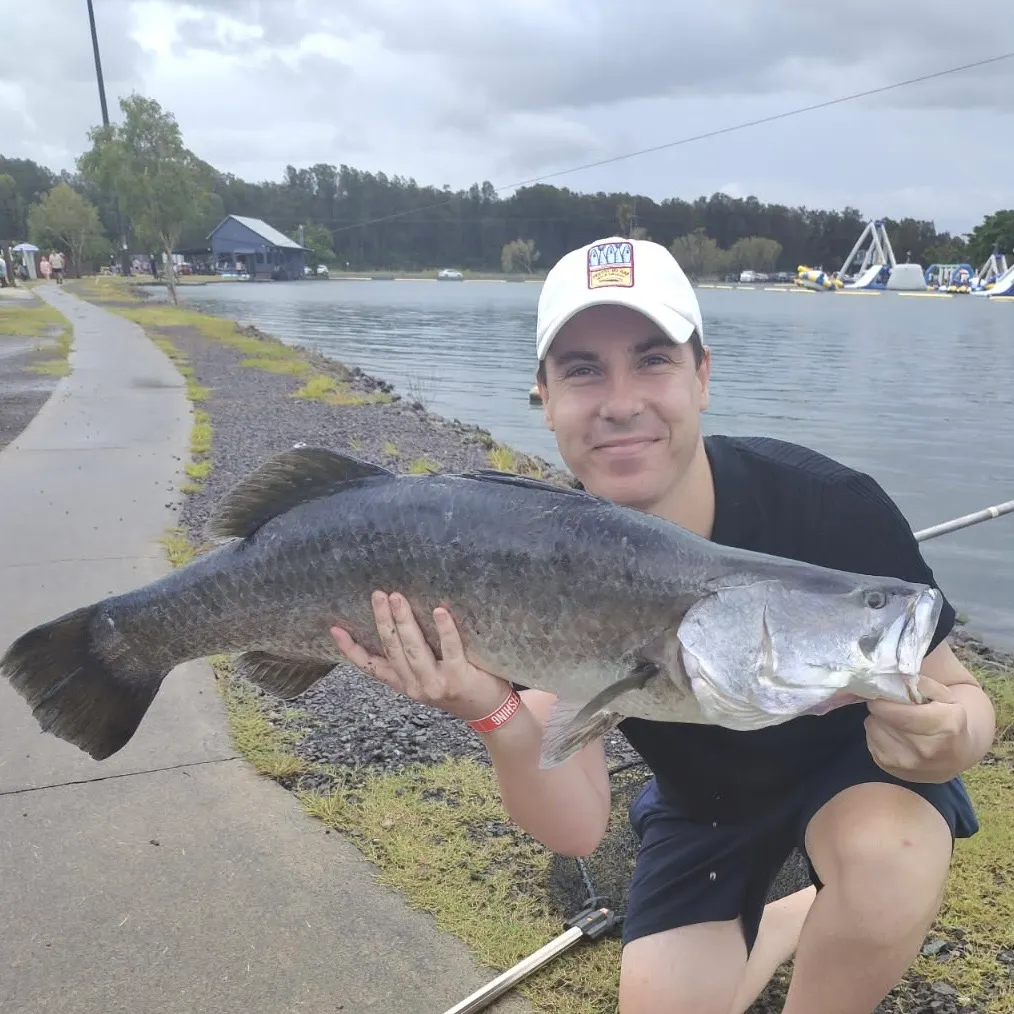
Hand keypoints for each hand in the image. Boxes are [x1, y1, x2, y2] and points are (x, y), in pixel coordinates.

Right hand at [330, 591, 513, 722]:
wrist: (489, 713)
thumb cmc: (457, 687)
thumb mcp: (425, 679)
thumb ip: (411, 658)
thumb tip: (396, 618)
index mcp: (403, 684)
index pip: (371, 667)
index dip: (351, 650)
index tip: (334, 629)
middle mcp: (415, 686)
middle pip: (392, 649)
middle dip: (383, 621)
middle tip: (378, 594)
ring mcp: (436, 683)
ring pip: (414, 650)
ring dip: (404, 622)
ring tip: (397, 597)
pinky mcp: (459, 677)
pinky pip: (450, 650)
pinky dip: (444, 629)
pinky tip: (439, 610)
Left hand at [864, 676, 970, 782]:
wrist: (955, 756)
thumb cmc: (949, 720)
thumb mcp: (946, 697)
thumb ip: (923, 684)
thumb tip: (899, 678)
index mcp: (943, 727)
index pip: (898, 713)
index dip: (883, 701)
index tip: (881, 694)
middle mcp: (926, 750)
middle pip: (881, 719)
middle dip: (882, 709)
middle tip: (891, 707)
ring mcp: (908, 764)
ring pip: (872, 729)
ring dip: (878, 721)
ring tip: (894, 721)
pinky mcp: (891, 769)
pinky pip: (870, 742)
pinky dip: (877, 735)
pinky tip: (892, 735)